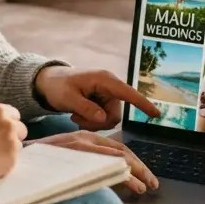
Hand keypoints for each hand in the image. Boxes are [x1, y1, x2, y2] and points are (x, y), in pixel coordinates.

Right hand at [0, 104, 26, 182]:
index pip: (14, 113)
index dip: (7, 122)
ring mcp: (13, 143)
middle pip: (20, 129)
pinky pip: (13, 160)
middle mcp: (9, 125)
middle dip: (12, 135)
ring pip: (18, 146)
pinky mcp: (13, 160)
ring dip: (9, 149)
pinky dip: (5, 163)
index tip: (1, 128)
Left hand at [33, 67, 159, 130]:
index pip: (128, 93)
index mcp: (104, 80)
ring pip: (109, 120)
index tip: (156, 114)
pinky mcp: (101, 103)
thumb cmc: (57, 85)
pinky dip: (91, 122)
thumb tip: (103, 118)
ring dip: (93, 123)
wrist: (48, 83)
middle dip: (98, 122)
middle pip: (115, 114)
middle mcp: (109, 87)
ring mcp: (106, 96)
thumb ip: (86, 108)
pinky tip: (78, 116)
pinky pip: (103, 120)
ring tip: (75, 116)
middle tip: (76, 119)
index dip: (142, 104)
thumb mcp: (68, 97)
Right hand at [35, 131, 159, 195]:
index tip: (145, 177)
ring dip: (135, 171)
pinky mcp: (76, 153)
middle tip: (153, 183)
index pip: (115, 149)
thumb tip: (104, 183)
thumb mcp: (66, 162)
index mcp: (83, 139)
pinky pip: (104, 163)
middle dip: (140, 168)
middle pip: (121, 151)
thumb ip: (84, 168)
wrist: (14, 158)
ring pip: (116, 156)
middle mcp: (84, 139)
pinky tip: (131, 183)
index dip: (132, 163)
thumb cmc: (39, 164)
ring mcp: (80, 145)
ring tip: (146, 186)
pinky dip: (121, 173)